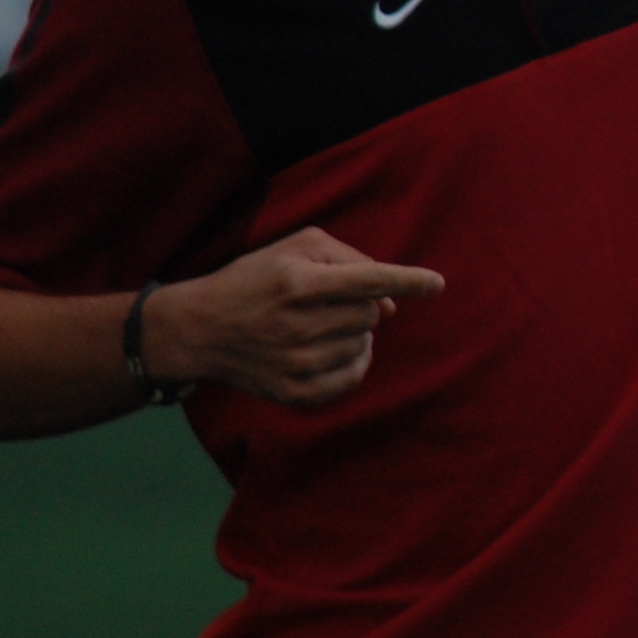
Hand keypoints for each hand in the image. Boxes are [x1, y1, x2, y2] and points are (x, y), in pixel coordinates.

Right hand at [148, 226, 444, 408]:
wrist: (199, 327)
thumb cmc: (257, 277)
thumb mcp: (296, 246)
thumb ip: (351, 260)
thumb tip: (390, 304)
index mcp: (296, 283)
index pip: (367, 280)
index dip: (406, 280)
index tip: (437, 283)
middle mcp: (294, 324)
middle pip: (368, 314)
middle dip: (362, 304)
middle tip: (328, 301)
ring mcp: (292, 362)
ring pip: (363, 345)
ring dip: (355, 333)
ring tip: (321, 324)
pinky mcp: (290, 392)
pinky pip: (350, 379)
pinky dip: (353, 363)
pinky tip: (333, 350)